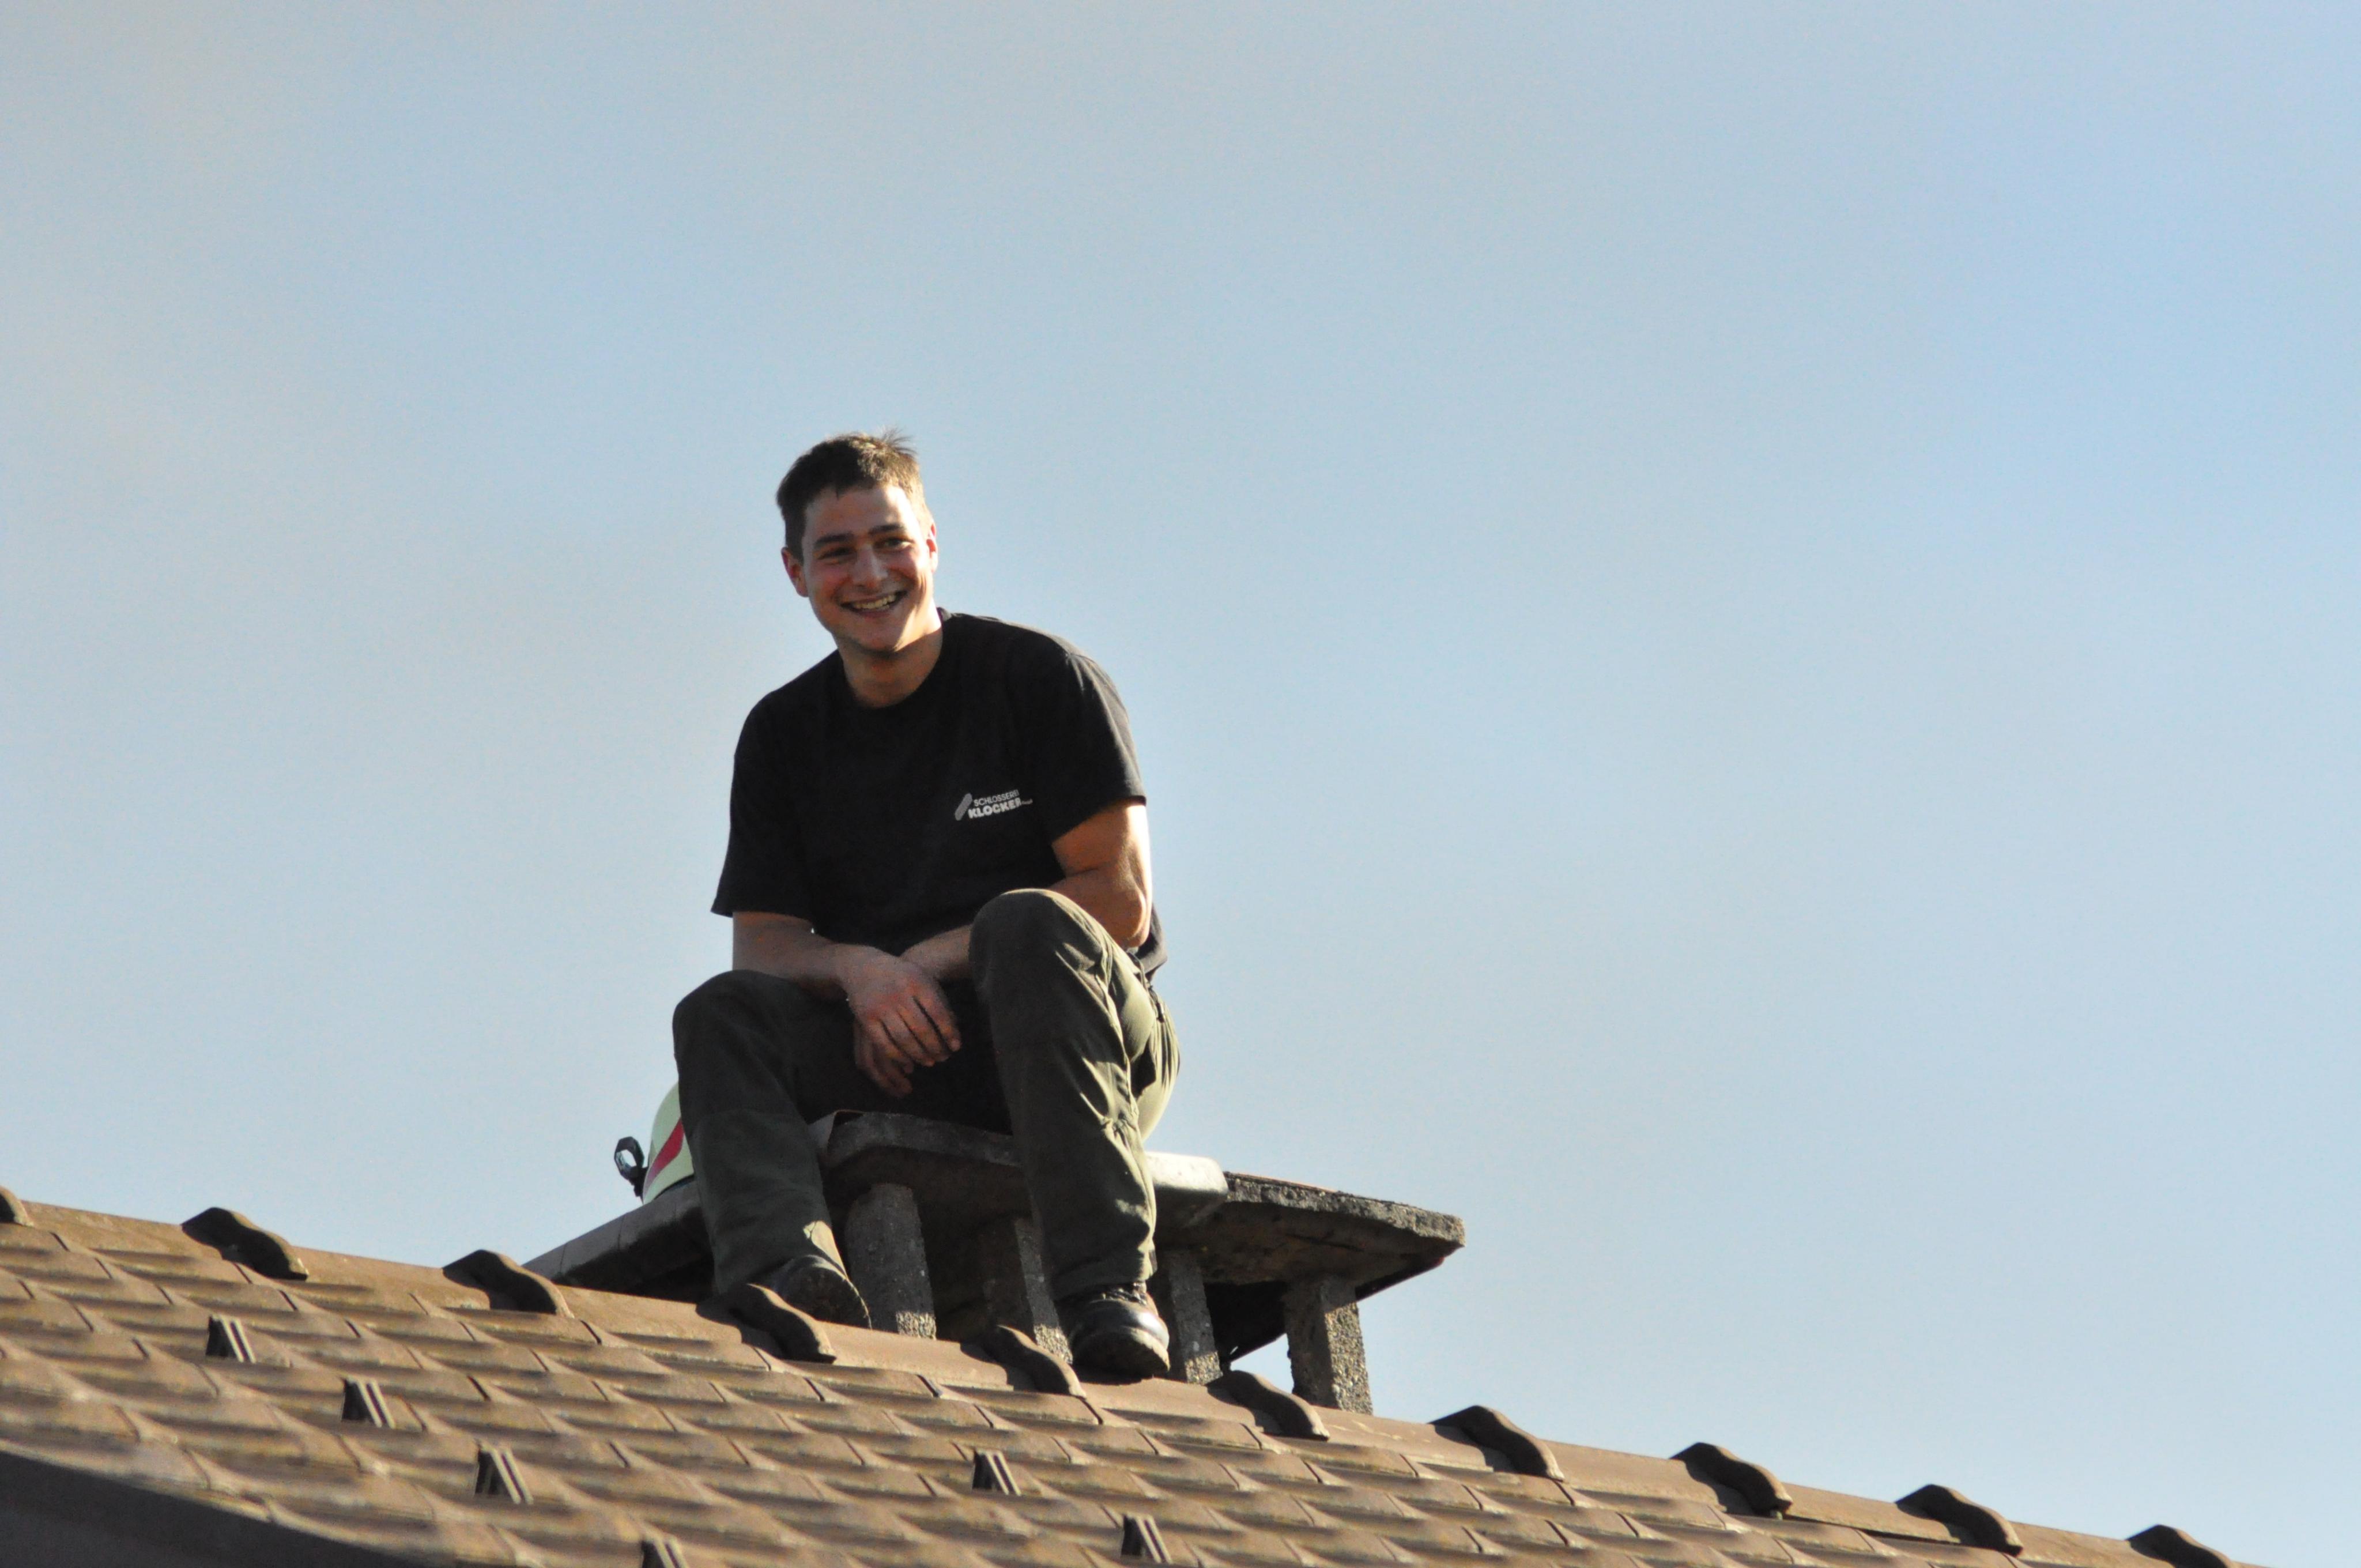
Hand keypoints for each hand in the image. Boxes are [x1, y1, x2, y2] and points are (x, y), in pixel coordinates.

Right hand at [836, 948, 960, 1096]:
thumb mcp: (923, 980)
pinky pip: (884, 1044)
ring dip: (919, 1055)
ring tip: (929, 1062)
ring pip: (903, 1039)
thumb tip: (955, 1029)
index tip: (956, 1047)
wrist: (864, 968)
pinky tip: (908, 1062)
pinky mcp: (865, 1019)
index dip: (948, 1032)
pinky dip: (898, 1057)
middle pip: (921, 1028)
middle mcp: (898, 994)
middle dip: (935, 1047)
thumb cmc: (902, 977)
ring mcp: (880, 1006)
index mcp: (917, 982)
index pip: (938, 1012)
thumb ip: (939, 1002)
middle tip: (943, 1058)